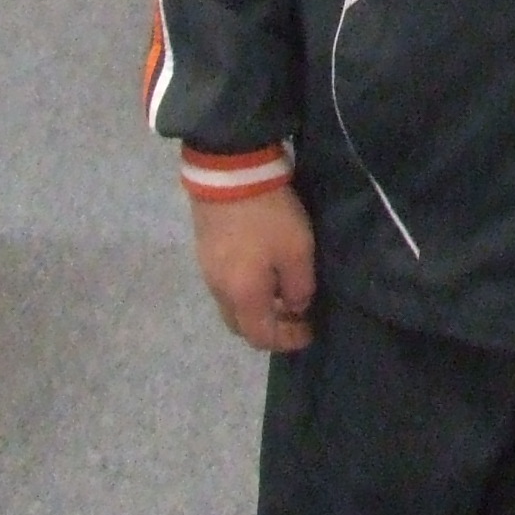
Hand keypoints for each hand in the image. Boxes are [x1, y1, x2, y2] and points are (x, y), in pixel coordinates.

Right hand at [192, 186, 316, 351]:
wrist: (230, 174)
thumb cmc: (269, 217)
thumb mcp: (298, 250)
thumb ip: (299, 287)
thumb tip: (295, 306)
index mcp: (242, 297)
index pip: (261, 336)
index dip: (287, 341)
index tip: (310, 332)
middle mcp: (219, 290)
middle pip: (241, 325)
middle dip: (269, 327)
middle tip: (296, 315)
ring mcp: (208, 270)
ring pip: (232, 305)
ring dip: (257, 307)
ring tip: (283, 292)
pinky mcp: (205, 250)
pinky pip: (226, 285)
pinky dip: (246, 289)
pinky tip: (263, 272)